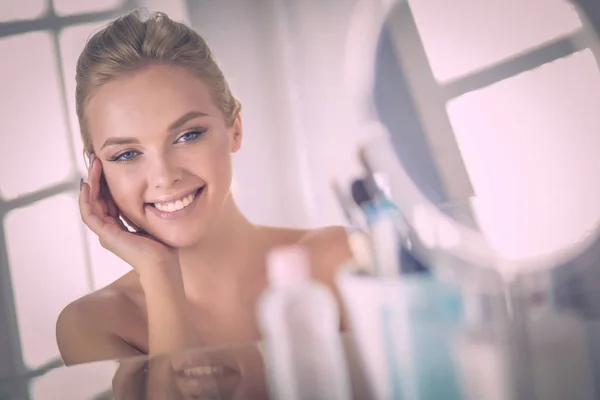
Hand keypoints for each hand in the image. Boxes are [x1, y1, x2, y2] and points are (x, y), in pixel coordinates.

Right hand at [79, 154, 178, 275]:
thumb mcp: (152, 221)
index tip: (107, 164)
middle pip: (96, 199)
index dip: (105, 182)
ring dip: (90, 183)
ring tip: (93, 165)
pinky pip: (89, 214)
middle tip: (96, 159)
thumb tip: (152, 193)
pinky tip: (88, 184)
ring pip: (90, 204)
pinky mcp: (106, 235)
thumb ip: (145, 210)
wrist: (162, 264)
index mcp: (119, 227)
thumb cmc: (163, 246)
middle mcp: (109, 230)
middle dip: (96, 178)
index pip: (107, 200)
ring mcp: (106, 233)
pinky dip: (86, 199)